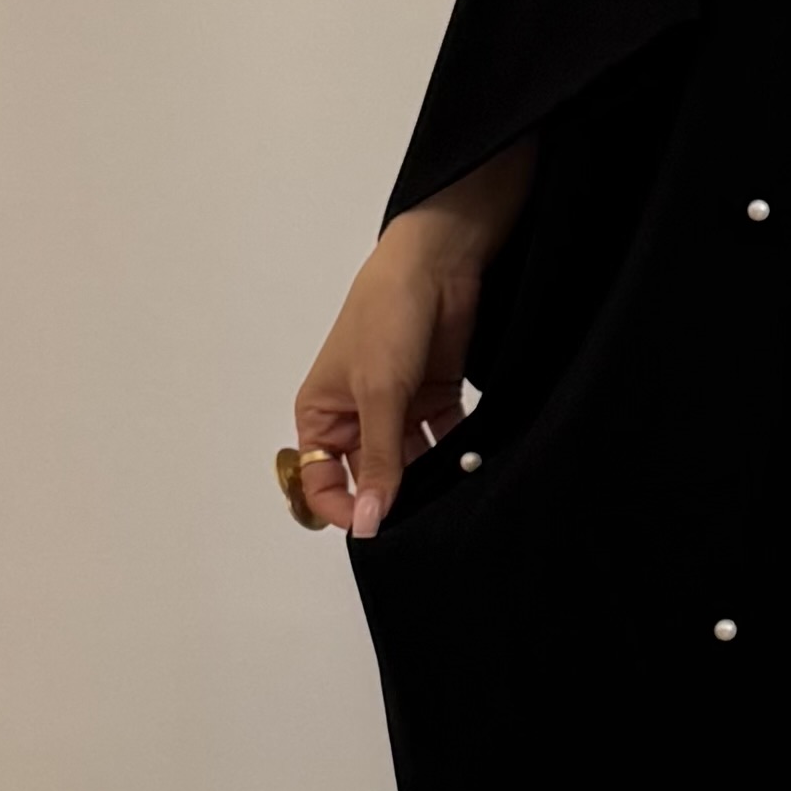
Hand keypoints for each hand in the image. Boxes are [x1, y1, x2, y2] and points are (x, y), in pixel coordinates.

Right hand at [289, 141, 535, 536]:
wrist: (438, 264)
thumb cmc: (385, 316)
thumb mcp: (378, 394)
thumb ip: (377, 461)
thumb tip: (369, 523)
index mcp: (320, 415)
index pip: (319, 483)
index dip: (344, 509)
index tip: (377, 527)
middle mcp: (355, 418)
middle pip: (369, 479)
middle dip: (392, 499)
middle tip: (421, 521)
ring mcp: (397, 410)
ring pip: (410, 465)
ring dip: (428, 480)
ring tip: (449, 496)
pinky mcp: (435, 400)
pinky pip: (443, 443)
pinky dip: (456, 457)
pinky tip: (471, 468)